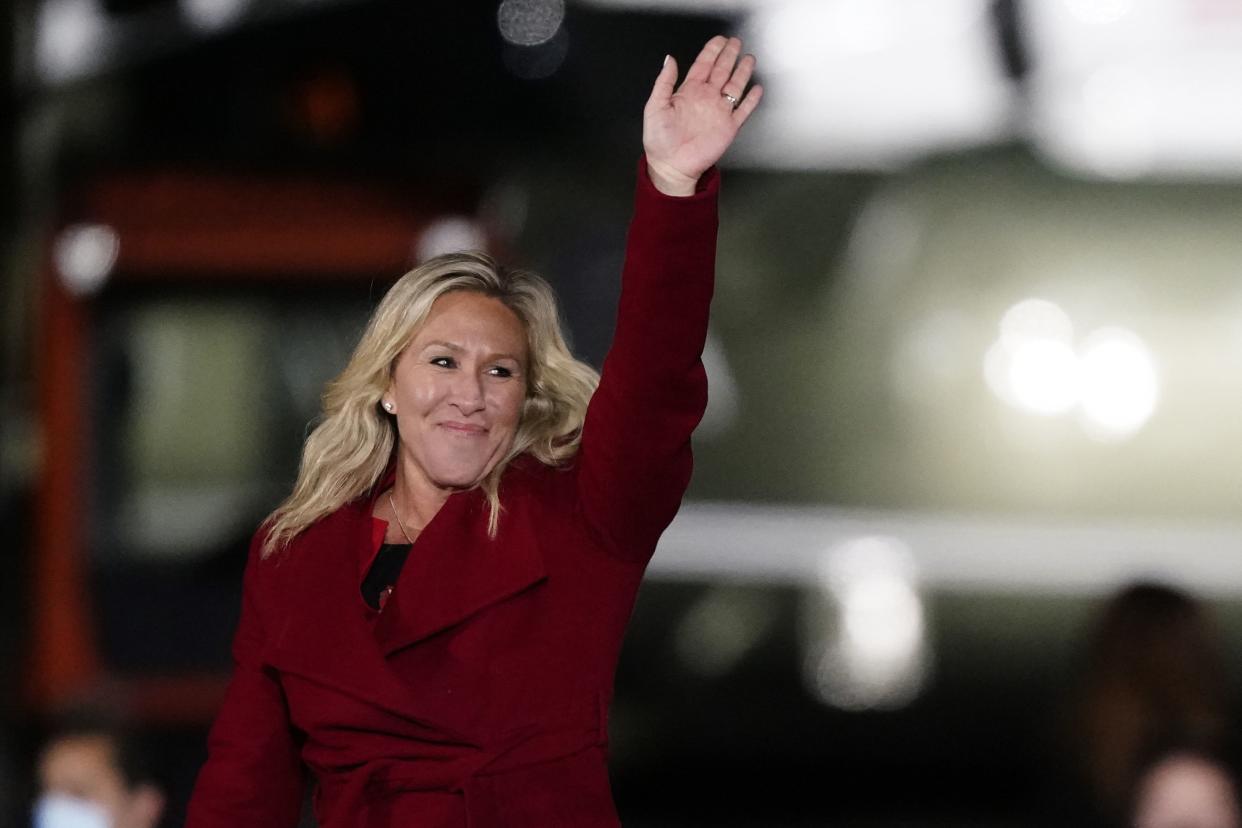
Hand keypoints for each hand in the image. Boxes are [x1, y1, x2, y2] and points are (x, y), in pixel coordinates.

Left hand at [643, 35, 762, 195]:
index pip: (704, 65)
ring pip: (735, 86)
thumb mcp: (655, 107)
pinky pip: (743, 110)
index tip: (720, 40)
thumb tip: (670, 59)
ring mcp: (718, 112)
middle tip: (736, 42)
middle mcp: (706, 99)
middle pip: (722, 71)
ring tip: (749, 58)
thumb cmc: (659, 141)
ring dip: (742, 72)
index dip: (712, 51)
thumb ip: (664, 82)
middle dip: (729, 55)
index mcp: (689, 92)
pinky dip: (751, 100)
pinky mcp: (728, 128)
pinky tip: (756, 89)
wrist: (670, 166)